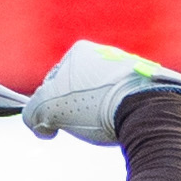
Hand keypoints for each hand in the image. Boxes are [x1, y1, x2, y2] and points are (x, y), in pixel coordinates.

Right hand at [22, 40, 180, 145]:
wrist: (148, 109)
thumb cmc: (95, 106)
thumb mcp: (48, 109)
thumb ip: (32, 114)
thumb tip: (40, 125)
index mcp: (80, 52)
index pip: (52, 82)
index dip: (48, 107)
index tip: (54, 124)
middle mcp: (105, 55)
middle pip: (78, 90)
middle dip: (76, 110)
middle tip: (82, 126)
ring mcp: (129, 69)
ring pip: (102, 98)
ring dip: (99, 115)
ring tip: (105, 128)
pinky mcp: (148, 86)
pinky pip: (125, 104)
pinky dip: (121, 116)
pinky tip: (123, 126)